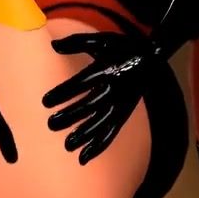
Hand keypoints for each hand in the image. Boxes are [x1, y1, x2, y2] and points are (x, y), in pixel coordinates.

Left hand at [42, 30, 159, 164]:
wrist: (152, 58)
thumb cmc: (122, 47)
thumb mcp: (101, 40)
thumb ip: (76, 42)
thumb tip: (53, 45)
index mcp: (108, 69)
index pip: (82, 84)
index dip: (64, 93)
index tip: (45, 101)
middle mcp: (116, 90)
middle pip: (90, 106)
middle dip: (70, 116)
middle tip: (51, 124)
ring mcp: (121, 105)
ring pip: (101, 124)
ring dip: (84, 135)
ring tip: (67, 145)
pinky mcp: (124, 115)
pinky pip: (111, 133)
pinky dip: (98, 146)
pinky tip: (84, 157)